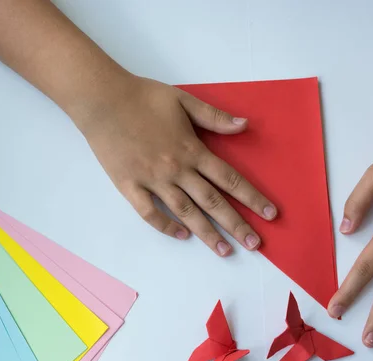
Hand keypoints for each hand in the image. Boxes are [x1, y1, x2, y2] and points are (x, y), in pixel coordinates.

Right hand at [78, 75, 276, 256]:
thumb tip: (245, 125)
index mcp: (192, 149)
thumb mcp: (184, 100)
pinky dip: (165, 226)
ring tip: (225, 251)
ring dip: (206, 233)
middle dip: (236, 224)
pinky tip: (181, 235)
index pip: (229, 179)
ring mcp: (152, 180)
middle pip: (212, 202)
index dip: (252, 198)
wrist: (102, 99)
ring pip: (185, 212)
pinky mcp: (129, 186)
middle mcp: (176, 169)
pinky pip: (149, 212)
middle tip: (255, 244)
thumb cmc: (143, 97)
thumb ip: (215, 117)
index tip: (270, 215)